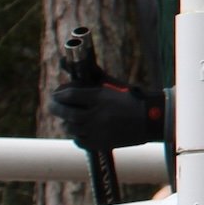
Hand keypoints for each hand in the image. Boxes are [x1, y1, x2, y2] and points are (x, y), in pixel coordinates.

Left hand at [48, 79, 165, 150]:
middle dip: (56, 108)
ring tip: (68, 118)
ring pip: (71, 128)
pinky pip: (79, 140)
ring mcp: (99, 131)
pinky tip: (79, 130)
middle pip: (67, 113)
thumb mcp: (113, 85)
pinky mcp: (101, 144)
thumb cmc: (132, 98)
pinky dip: (76, 135)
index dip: (59, 94)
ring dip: (66, 122)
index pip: (70, 95)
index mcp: (101, 97)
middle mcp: (98, 115)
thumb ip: (92, 75)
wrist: (152, 119)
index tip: (56, 93)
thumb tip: (67, 60)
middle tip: (52, 105)